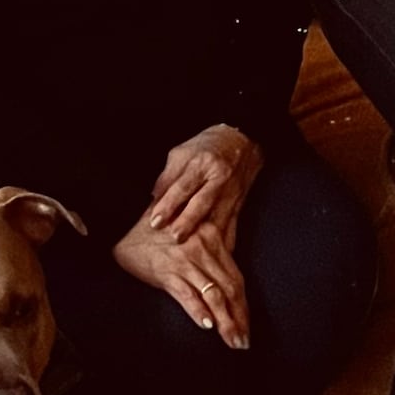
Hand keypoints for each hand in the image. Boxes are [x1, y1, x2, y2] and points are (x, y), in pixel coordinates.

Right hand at [114, 214, 250, 348]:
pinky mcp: (166, 271)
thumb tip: (230, 275)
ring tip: (233, 342)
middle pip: (230, 288)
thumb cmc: (159, 232)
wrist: (123, 228)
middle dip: (240, 318)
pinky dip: (199, 311)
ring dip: (226, 322)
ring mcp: (185, 260)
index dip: (244, 305)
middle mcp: (203, 247)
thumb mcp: (191, 232)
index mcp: (213, 235)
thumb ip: (212, 247)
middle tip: (244, 342)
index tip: (247, 324)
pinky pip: (187, 295)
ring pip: (213, 295)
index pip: (236, 277)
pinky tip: (207, 326)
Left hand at [147, 123, 261, 249]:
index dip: (168, 204)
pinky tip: (214, 253)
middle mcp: (218, 178)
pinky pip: (229, 224)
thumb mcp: (182, 153)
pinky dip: (221, 239)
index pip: (182, 186)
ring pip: (215, 216)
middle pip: (201, 203)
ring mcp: (231, 192)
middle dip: (186, 222)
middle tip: (172, 237)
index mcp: (202, 163)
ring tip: (188, 248)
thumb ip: (168, 176)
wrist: (241, 142)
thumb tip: (154, 199)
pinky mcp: (238, 204)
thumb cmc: (206, 147)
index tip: (155, 221)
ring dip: (202, 235)